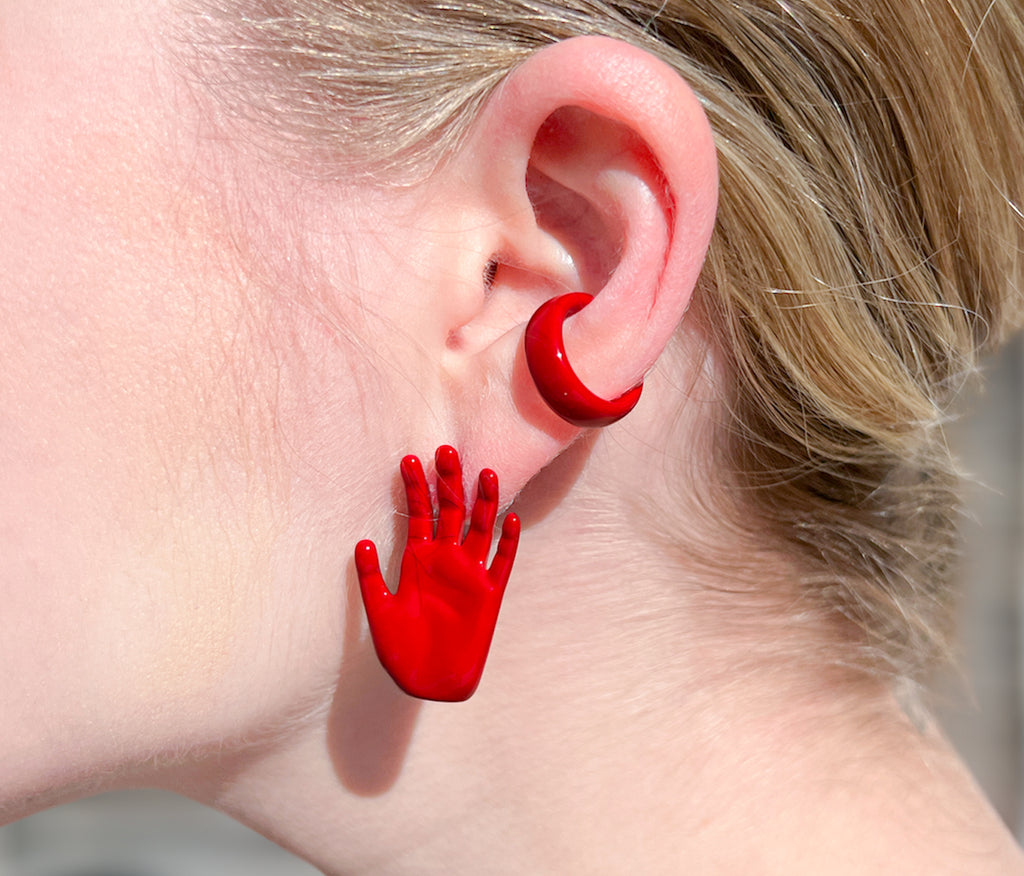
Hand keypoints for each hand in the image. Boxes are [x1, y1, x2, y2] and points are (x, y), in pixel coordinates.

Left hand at [355, 445, 519, 701]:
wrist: (428, 682)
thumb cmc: (401, 649)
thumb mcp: (379, 611)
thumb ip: (371, 578)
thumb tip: (362, 542)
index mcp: (418, 558)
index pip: (419, 513)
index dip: (416, 488)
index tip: (409, 460)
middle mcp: (446, 559)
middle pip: (450, 511)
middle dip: (448, 482)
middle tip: (445, 451)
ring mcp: (470, 574)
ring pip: (480, 528)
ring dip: (483, 502)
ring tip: (484, 472)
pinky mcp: (490, 594)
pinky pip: (503, 563)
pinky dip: (508, 542)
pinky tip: (511, 520)